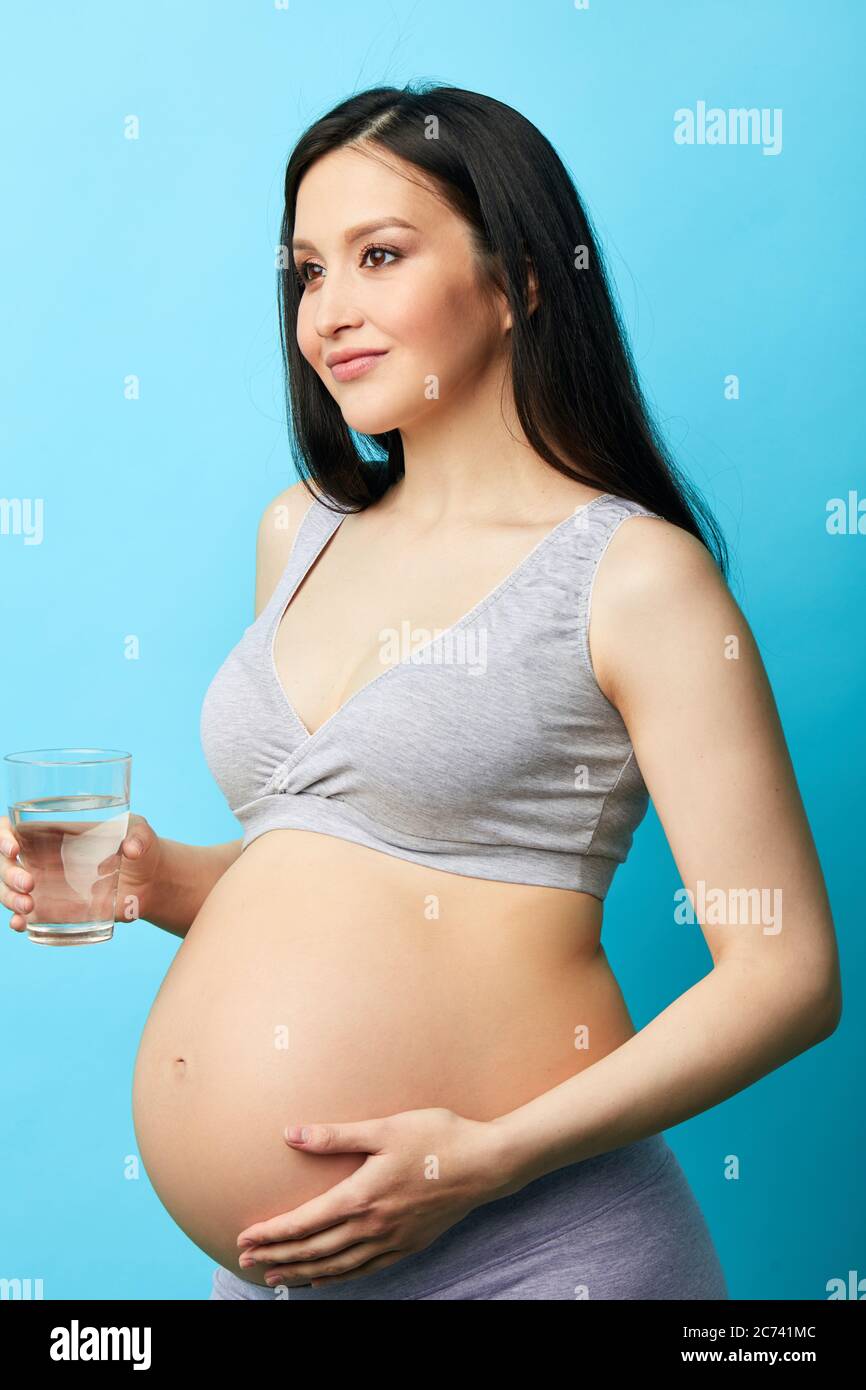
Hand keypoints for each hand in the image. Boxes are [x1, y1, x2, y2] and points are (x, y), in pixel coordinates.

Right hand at [1, 811, 161, 931]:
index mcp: (54, 832)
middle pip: (5, 862)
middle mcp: (42, 857)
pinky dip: (17, 920)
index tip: (14, 849)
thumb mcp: (141, 832)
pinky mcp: (54, 909)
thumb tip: (131, 850)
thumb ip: (138, 836)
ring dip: (9, 898)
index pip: (11, 829)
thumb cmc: (140, 846)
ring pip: (8, 889)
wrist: (151, 881)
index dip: (3, 837)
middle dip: (8, 874)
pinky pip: (26, 915)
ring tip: (27, 907)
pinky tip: (21, 925)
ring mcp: (45, 885)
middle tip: (29, 884)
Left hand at [235, 1106, 513, 1288]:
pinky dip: (338, 1277)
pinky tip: (324, 1279)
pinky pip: (364, 1270)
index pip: (305, 1222)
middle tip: (247, 1261)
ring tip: (276, 1276)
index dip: (272, 1232)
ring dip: (302, 1272)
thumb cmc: (436, 1138)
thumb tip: (291, 1134)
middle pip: (315, 1249)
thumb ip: (336, 1136)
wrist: (485, 1164)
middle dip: (278, 1255)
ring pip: (337, 1266)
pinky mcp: (408, 1245)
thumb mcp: (384, 1128)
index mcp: (362, 1196)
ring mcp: (392, 1240)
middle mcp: (373, 1226)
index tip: (244, 1239)